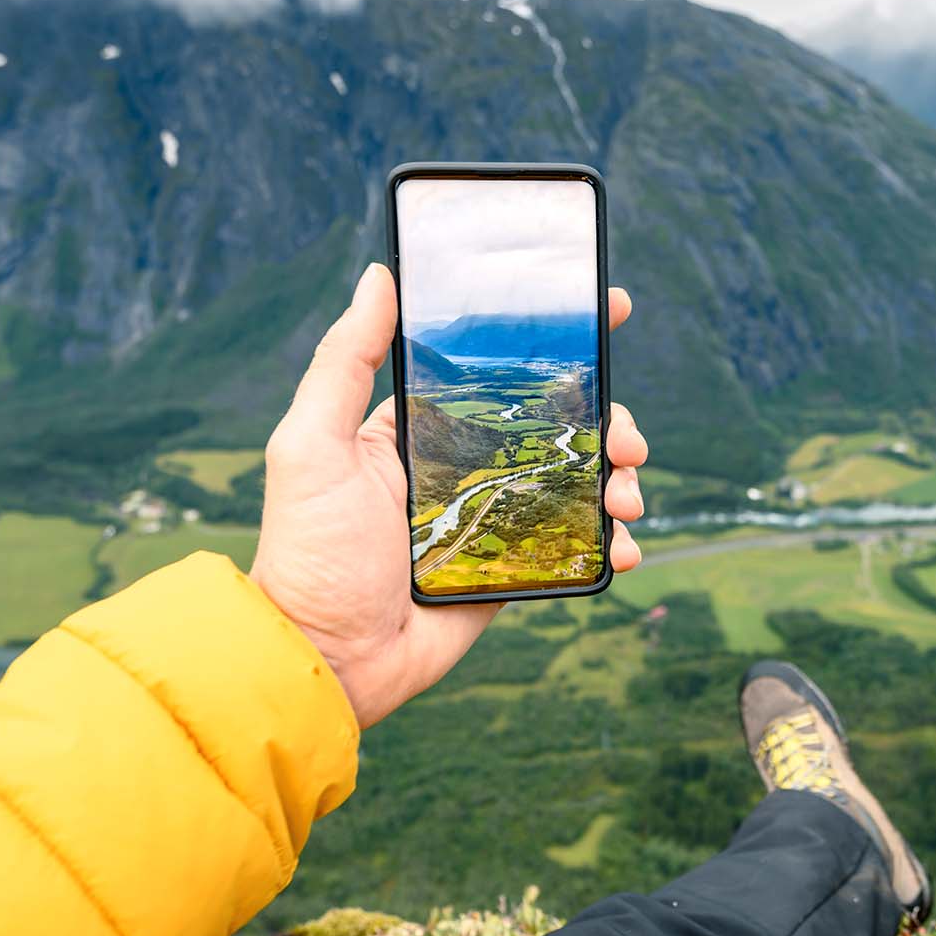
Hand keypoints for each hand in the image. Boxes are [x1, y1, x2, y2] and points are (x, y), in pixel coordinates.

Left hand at [248, 264, 649, 727]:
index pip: (498, 369)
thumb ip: (345, 360)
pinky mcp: (512, 573)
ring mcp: (493, 521)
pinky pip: (576, 546)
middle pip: (556, 424)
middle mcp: (463, 467)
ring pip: (578, 480)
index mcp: (421, 429)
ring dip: (618, 476)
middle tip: (626, 436)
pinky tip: (622, 545)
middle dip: (606, 419)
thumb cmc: (308, 552)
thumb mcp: (310, 444)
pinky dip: (611, 541)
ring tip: (627, 493)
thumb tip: (379, 275)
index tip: (608, 309)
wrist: (326, 660)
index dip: (556, 340)